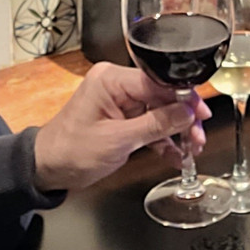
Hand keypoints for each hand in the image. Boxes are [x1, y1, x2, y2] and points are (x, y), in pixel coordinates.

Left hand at [33, 62, 211, 191]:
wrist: (48, 169)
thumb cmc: (71, 151)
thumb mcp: (118, 140)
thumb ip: (156, 125)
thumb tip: (186, 114)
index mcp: (111, 80)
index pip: (158, 82)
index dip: (184, 99)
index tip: (201, 114)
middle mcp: (117, 85)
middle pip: (163, 96)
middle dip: (183, 119)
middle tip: (197, 138)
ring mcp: (120, 101)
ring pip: (160, 112)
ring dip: (176, 132)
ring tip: (190, 150)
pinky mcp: (122, 117)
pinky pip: (150, 123)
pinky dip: (163, 139)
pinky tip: (176, 154)